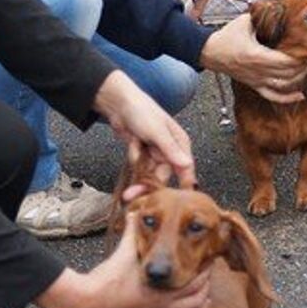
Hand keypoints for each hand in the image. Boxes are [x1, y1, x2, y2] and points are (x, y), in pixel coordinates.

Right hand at [34, 211, 211, 307]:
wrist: (85, 301)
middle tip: (209, 277)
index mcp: (159, 289)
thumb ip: (133, 230)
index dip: (203, 273)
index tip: (208, 262)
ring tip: (206, 304)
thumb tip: (136, 210)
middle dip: (204, 289)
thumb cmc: (106, 275)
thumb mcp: (123, 250)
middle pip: (193, 301)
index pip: (192, 282)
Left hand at [93, 70, 195, 189]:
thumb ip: (171, 149)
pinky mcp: (142, 154)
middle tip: (134, 194)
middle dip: (149, 184)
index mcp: (180, 143)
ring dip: (139, 172)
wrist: (119, 103)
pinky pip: (140, 166)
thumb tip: (187, 164)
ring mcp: (155, 152)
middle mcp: (169, 150)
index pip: (185, 169)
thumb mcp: (157, 131)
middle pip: (163, 175)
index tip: (178, 204)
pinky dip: (134, 157)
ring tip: (130, 170)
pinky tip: (132, 143)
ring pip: (150, 173)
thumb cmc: (143, 110)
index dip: (183, 185)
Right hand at [199, 12, 305, 103]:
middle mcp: (258, 70)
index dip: (299, 58)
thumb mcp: (244, 22)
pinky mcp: (254, 85)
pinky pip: (272, 95)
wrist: (210, 52)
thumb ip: (262, 16)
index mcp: (257, 55)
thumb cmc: (226, 37)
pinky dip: (287, 98)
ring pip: (283, 86)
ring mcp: (256, 80)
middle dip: (302, 67)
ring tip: (306, 70)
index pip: (285, 60)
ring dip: (298, 79)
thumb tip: (278, 8)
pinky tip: (299, 94)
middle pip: (288, 74)